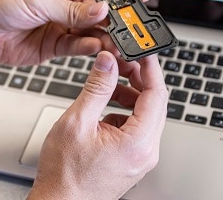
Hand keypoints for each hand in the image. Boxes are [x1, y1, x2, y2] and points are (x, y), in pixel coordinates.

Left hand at [0, 0, 148, 66]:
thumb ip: (72, 10)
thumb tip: (102, 10)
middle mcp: (67, 2)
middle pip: (104, 9)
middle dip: (122, 18)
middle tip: (136, 29)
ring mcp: (62, 25)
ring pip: (96, 31)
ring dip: (110, 38)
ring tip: (122, 45)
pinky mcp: (55, 46)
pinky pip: (80, 47)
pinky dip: (92, 50)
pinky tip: (99, 50)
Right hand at [29, 51, 167, 199]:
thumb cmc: (65, 173)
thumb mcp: (77, 122)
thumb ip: (96, 88)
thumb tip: (108, 61)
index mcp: (138, 142)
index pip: (156, 94)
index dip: (150, 68)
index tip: (141, 50)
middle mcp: (146, 152)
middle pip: (155, 104)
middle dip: (139, 79)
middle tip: (120, 62)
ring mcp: (141, 158)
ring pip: (146, 116)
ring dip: (130, 95)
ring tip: (108, 85)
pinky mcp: (133, 160)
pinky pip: (137, 129)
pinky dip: (125, 112)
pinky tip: (104, 110)